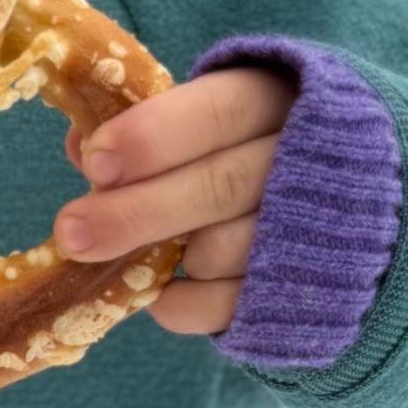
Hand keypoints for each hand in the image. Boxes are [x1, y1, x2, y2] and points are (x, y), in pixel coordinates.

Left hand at [53, 66, 299, 336]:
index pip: (218, 112)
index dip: (153, 137)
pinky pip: (229, 307)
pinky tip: (162, 289)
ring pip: (224, 251)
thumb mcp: (201, 116)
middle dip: (136, 213)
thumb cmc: (238, 146)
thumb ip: (145, 127)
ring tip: (141, 251)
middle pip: (219, 187)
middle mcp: (306, 162)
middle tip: (71, 233)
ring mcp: (314, 231)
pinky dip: (181, 305)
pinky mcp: (306, 292)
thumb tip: (81, 146)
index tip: (95, 164)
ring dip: (164, 257)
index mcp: (273, 100)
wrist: (337, 202)